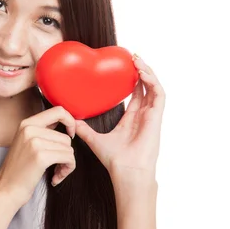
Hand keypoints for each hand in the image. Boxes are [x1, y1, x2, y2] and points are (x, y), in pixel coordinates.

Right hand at [0, 106, 76, 207]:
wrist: (6, 190)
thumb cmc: (19, 170)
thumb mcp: (26, 142)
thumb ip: (42, 130)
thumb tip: (65, 120)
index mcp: (26, 123)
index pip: (58, 110)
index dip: (70, 121)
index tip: (70, 135)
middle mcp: (30, 129)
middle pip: (66, 137)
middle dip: (66, 153)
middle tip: (58, 165)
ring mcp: (34, 142)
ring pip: (69, 148)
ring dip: (66, 163)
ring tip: (55, 172)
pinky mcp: (41, 156)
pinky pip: (68, 158)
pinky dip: (67, 169)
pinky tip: (56, 177)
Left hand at [73, 54, 165, 178]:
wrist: (126, 172)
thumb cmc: (114, 160)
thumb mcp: (94, 139)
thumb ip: (83, 129)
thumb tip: (70, 119)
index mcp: (132, 118)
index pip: (135, 94)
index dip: (132, 79)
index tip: (124, 65)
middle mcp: (144, 115)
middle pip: (146, 87)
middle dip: (141, 70)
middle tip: (131, 56)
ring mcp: (152, 116)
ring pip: (154, 87)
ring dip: (148, 72)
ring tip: (137, 60)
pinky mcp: (157, 118)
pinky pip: (159, 95)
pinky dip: (153, 82)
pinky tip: (142, 73)